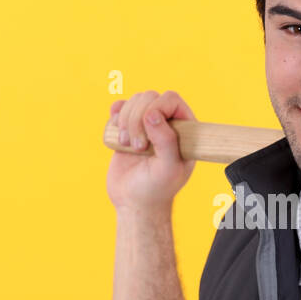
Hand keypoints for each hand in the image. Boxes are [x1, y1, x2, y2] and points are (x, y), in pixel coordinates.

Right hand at [106, 90, 197, 211]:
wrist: (134, 202)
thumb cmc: (157, 189)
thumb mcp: (168, 168)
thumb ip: (166, 141)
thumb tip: (153, 114)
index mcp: (185, 129)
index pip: (171, 99)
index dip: (157, 107)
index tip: (148, 127)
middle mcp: (167, 123)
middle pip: (149, 97)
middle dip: (138, 118)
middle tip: (138, 147)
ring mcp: (146, 124)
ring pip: (134, 101)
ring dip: (126, 119)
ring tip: (127, 144)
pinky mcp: (128, 128)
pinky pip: (120, 107)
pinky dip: (115, 114)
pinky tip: (116, 129)